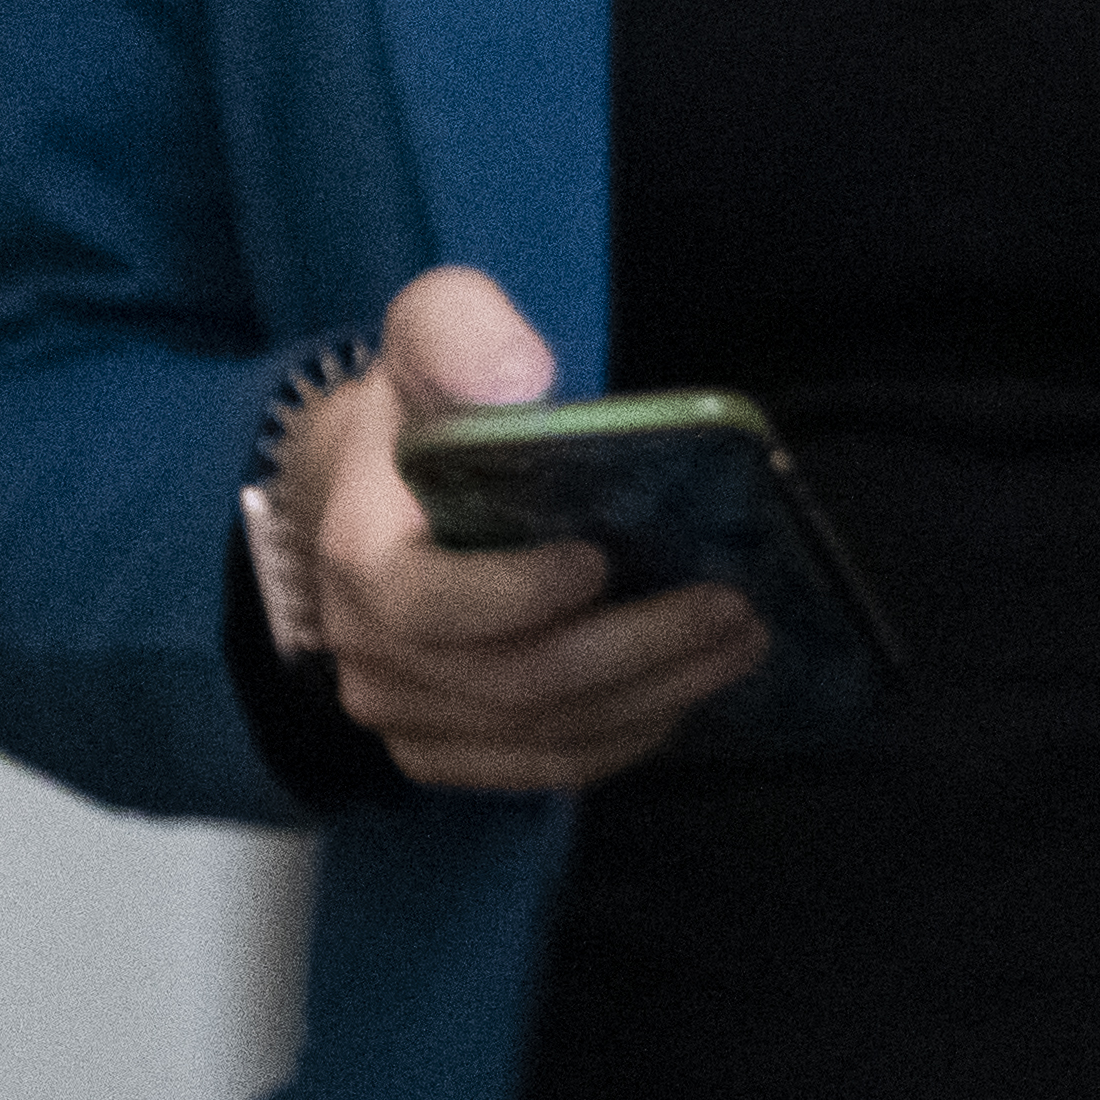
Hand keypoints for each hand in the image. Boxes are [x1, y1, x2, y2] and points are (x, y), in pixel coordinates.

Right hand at [277, 266, 765, 797]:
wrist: (373, 487)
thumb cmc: (417, 406)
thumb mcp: (430, 331)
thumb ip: (461, 333)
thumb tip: (518, 378)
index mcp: (359, 554)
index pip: (428, 606)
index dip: (516, 597)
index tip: (603, 559)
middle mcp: (370, 650)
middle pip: (509, 682)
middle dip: (631, 650)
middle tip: (733, 609)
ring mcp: (406, 709)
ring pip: (536, 734)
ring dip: (649, 697)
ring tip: (739, 644)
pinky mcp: (443, 745)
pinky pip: (535, 768)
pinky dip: (617, 740)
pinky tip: (684, 695)